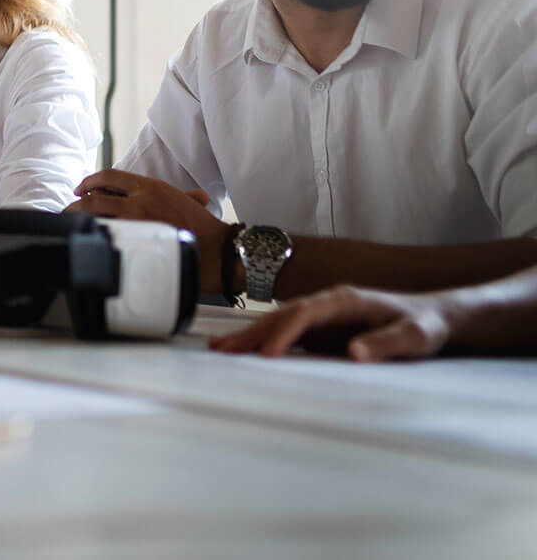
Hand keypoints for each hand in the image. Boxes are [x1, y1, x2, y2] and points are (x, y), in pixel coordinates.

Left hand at [68, 169, 232, 292]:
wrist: (217, 250)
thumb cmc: (206, 228)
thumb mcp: (192, 203)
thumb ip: (186, 197)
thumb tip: (196, 197)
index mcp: (150, 186)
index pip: (110, 176)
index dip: (90, 181)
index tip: (81, 188)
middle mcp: (139, 199)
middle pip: (95, 196)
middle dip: (77, 202)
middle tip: (69, 207)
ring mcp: (134, 220)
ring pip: (94, 215)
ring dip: (78, 218)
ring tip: (69, 223)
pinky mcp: (134, 239)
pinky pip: (104, 233)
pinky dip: (92, 234)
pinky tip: (85, 238)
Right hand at [209, 285, 461, 361]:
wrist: (434, 317)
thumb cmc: (425, 326)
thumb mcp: (415, 337)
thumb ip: (386, 343)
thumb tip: (353, 352)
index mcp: (345, 299)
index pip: (305, 314)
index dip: (284, 332)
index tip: (268, 354)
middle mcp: (327, 303)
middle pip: (282, 315)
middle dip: (253, 333)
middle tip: (224, 351)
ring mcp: (322, 315)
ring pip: (278, 322)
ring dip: (250, 336)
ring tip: (219, 349)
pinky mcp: (321, 329)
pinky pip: (286, 334)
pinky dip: (263, 341)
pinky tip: (245, 350)